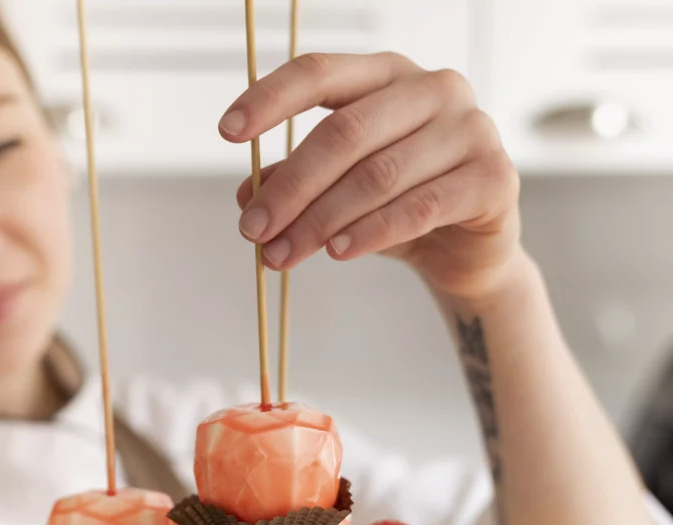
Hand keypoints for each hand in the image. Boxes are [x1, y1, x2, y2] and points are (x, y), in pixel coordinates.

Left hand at [223, 52, 521, 299]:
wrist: (465, 252)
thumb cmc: (395, 205)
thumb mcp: (336, 191)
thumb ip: (294, 182)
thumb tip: (246, 198)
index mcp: (387, 75)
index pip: (320, 72)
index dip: (270, 99)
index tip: (226, 132)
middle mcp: (434, 89)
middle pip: (345, 133)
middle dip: (290, 187)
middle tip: (252, 230)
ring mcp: (471, 129)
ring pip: (378, 175)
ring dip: (320, 220)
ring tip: (282, 254)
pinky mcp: (494, 178)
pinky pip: (420, 207)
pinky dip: (371, 232)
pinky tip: (338, 252)